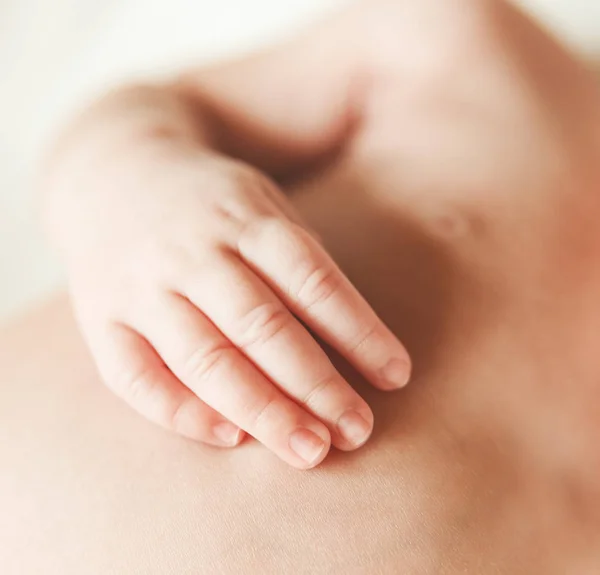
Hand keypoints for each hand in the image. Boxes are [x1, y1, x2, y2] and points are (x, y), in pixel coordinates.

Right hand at [59, 144, 410, 468]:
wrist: (111, 171)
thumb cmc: (209, 204)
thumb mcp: (260, 206)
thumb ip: (299, 262)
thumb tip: (351, 340)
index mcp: (242, 218)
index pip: (311, 280)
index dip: (359, 331)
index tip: (396, 375)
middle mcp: (192, 252)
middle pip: (261, 326)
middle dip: (315, 385)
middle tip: (357, 431)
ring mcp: (141, 286)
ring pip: (205, 359)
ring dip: (262, 410)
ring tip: (311, 449)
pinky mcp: (100, 319)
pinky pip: (136, 378)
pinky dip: (182, 413)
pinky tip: (228, 438)